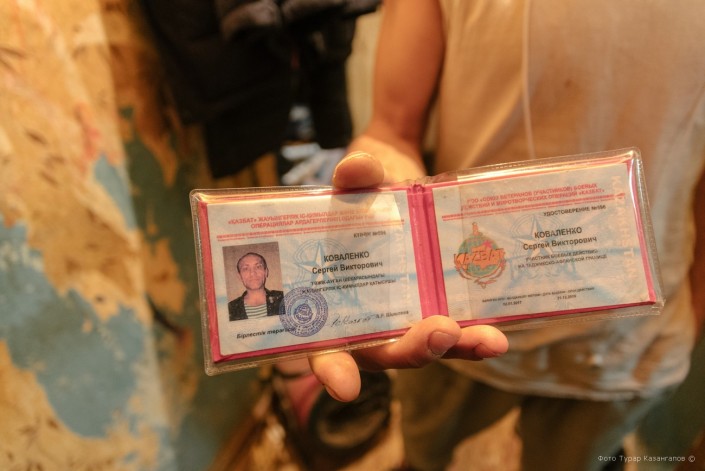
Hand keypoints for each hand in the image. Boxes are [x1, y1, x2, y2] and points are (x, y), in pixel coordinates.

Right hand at [308, 152, 508, 401]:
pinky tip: (499, 331)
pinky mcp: (435, 306)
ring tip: (490, 340)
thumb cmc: (360, 189)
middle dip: (412, 350)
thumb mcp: (355, 179)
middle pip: (384, 353)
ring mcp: (403, 316)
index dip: (332, 368)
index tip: (344, 386)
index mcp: (330, 301)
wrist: (390, 179)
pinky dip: (476, 334)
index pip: (323, 345)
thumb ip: (353, 176)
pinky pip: (456, 330)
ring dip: (458, 347)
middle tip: (439, 332)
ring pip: (427, 346)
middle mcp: (366, 319)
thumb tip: (359, 169)